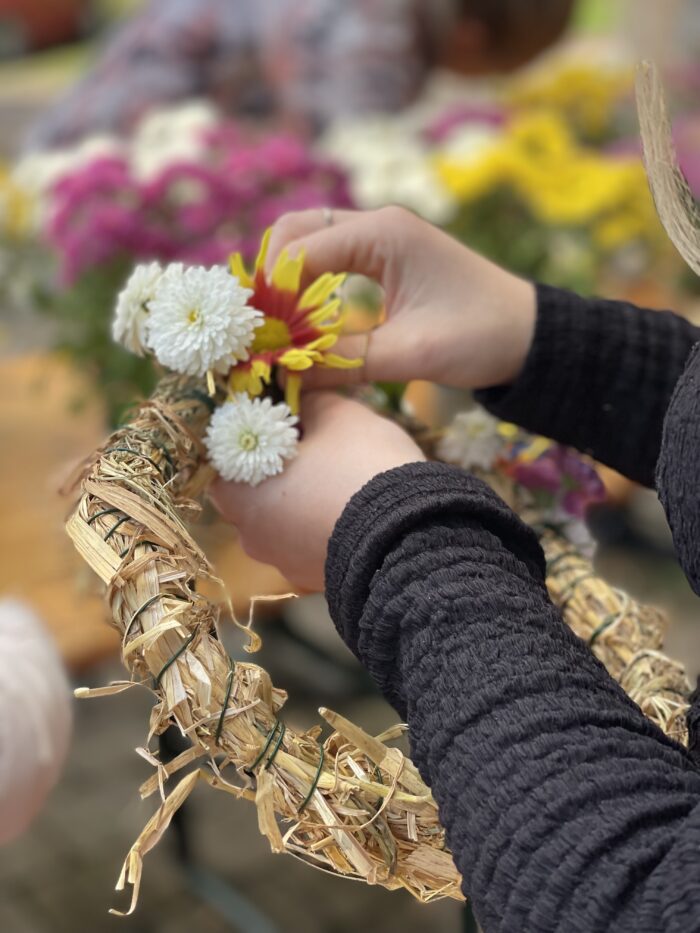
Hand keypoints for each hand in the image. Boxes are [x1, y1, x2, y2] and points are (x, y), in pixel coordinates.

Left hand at [210, 392, 424, 590]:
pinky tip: (352, 509)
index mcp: (240, 495)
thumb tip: (301, 402)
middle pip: (251, 495)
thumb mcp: (340, 415)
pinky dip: (323, 527)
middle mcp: (252, 537)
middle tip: (311, 448)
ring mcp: (284, 564)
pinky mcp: (316, 581)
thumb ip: (310, 403)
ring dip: (301, 503)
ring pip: (282, 523)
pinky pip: (310, 545)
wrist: (410, 539)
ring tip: (339, 479)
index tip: (279, 425)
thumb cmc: (361, 468)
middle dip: (275, 472)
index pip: (222, 463)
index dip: (248, 439)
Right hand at [267, 206, 535, 389]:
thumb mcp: (409, 354)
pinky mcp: (385, 256)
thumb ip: (342, 362)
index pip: (301, 251)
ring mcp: (381, 237)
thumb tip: (282, 375)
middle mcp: (378, 224)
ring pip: (309, 241)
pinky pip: (330, 258)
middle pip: (295, 231)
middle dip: (269, 275)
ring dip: (286, 277)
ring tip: (274, 325)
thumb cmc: (480, 338)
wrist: (530, 336)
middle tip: (258, 326)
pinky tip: (303, 319)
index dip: (271, 292)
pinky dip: (308, 282)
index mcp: (384, 233)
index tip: (254, 335)